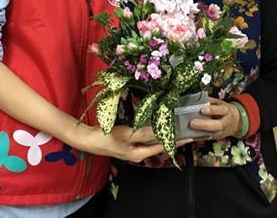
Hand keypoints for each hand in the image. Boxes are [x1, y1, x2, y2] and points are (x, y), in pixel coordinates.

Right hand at [75, 124, 190, 162]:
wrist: (88, 139)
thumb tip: (160, 130)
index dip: (175, 141)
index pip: (162, 147)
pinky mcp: (129, 141)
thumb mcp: (127, 135)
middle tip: (183, 128)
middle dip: (170, 136)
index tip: (188, 137)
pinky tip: (153, 121)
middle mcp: (138, 153)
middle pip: (158, 145)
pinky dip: (150, 129)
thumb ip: (144, 133)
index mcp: (139, 154)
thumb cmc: (106, 138)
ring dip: (161, 132)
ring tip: (172, 123)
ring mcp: (133, 148)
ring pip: (151, 140)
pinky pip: (143, 136)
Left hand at [188, 98, 240, 139]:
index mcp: (226, 111)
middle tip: (192, 123)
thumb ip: (209, 101)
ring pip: (211, 134)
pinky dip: (196, 138)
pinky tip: (187, 137)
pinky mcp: (215, 138)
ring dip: (198, 133)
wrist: (236, 122)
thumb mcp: (219, 102)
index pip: (220, 110)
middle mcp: (224, 123)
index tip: (202, 109)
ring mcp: (220, 132)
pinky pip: (205, 139)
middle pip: (216, 125)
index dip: (212, 110)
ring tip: (187, 130)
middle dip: (204, 125)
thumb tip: (197, 98)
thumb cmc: (224, 110)